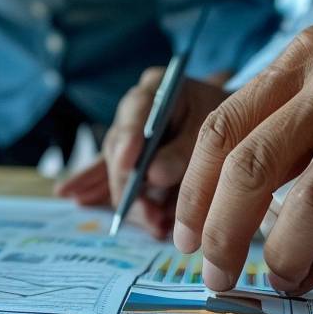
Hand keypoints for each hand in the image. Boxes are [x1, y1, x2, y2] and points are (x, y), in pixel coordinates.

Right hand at [56, 66, 227, 237]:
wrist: (238, 122)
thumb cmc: (231, 118)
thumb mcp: (218, 127)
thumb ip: (186, 150)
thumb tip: (152, 177)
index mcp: (158, 88)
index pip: (136, 110)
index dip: (129, 139)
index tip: (129, 164)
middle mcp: (136, 110)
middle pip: (120, 147)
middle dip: (131, 185)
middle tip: (150, 215)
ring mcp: (130, 136)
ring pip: (117, 170)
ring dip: (134, 203)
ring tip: (155, 226)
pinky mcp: (131, 161)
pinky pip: (113, 177)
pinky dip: (108, 193)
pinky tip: (73, 196)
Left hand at [173, 0, 312, 291]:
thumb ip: (297, 118)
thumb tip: (236, 201)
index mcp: (308, 56)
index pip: (221, 126)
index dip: (192, 189)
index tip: (183, 233)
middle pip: (248, 165)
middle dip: (218, 231)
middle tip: (212, 274)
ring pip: (306, 198)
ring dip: (276, 253)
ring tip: (268, 280)